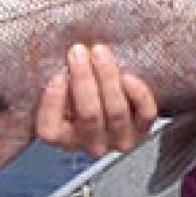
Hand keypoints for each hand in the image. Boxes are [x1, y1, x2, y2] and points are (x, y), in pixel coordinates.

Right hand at [36, 43, 157, 157]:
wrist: (110, 97)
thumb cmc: (78, 91)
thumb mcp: (61, 88)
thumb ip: (57, 80)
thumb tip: (61, 59)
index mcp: (63, 138)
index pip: (51, 132)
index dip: (53, 105)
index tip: (57, 77)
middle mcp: (92, 145)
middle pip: (89, 115)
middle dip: (83, 79)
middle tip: (79, 51)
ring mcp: (120, 140)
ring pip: (116, 111)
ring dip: (108, 77)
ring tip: (100, 52)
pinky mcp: (143, 130)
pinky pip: (145, 113)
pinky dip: (138, 93)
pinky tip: (127, 75)